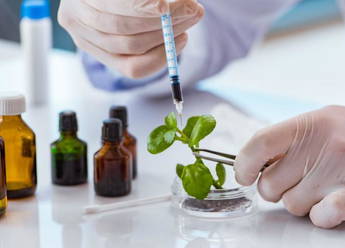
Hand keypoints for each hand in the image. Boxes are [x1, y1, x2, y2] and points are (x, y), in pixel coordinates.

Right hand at [58, 0, 203, 77]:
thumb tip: (182, 5)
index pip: (111, 5)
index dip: (140, 7)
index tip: (166, 6)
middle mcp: (75, 17)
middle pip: (123, 28)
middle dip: (164, 21)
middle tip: (192, 11)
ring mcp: (85, 40)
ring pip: (131, 48)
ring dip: (166, 37)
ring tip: (187, 23)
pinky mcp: (102, 57)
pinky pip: (133, 68)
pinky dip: (160, 58)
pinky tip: (176, 42)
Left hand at [234, 105, 344, 227]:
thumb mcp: (317, 122)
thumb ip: (284, 141)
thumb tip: (250, 164)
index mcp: (306, 125)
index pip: (258, 144)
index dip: (243, 164)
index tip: (244, 175)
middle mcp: (321, 146)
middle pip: (269, 186)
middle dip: (278, 190)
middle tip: (298, 180)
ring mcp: (340, 169)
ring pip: (293, 205)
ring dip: (303, 202)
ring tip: (324, 186)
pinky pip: (322, 216)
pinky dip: (322, 215)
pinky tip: (332, 202)